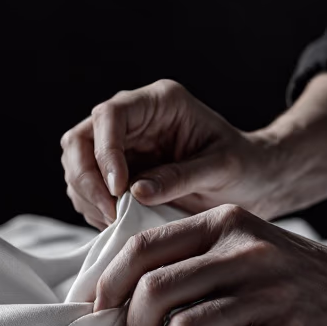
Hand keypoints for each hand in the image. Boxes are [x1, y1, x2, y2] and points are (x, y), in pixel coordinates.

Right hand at [60, 79, 290, 229]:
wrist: (251, 182)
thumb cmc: (244, 166)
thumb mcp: (221, 168)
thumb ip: (181, 177)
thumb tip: (135, 192)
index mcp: (159, 103)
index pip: (110, 115)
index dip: (105, 151)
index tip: (118, 188)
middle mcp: (132, 120)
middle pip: (79, 139)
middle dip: (86, 178)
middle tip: (109, 212)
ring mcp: (119, 146)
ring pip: (75, 165)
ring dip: (87, 197)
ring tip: (116, 221)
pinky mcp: (114, 172)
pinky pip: (84, 189)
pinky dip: (92, 208)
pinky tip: (117, 222)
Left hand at [93, 204, 326, 325]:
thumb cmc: (297, 278)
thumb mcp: (246, 244)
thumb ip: (192, 256)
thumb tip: (119, 291)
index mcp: (224, 224)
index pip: (142, 248)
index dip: (108, 284)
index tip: (99, 310)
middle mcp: (244, 252)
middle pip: (154, 292)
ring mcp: (269, 294)